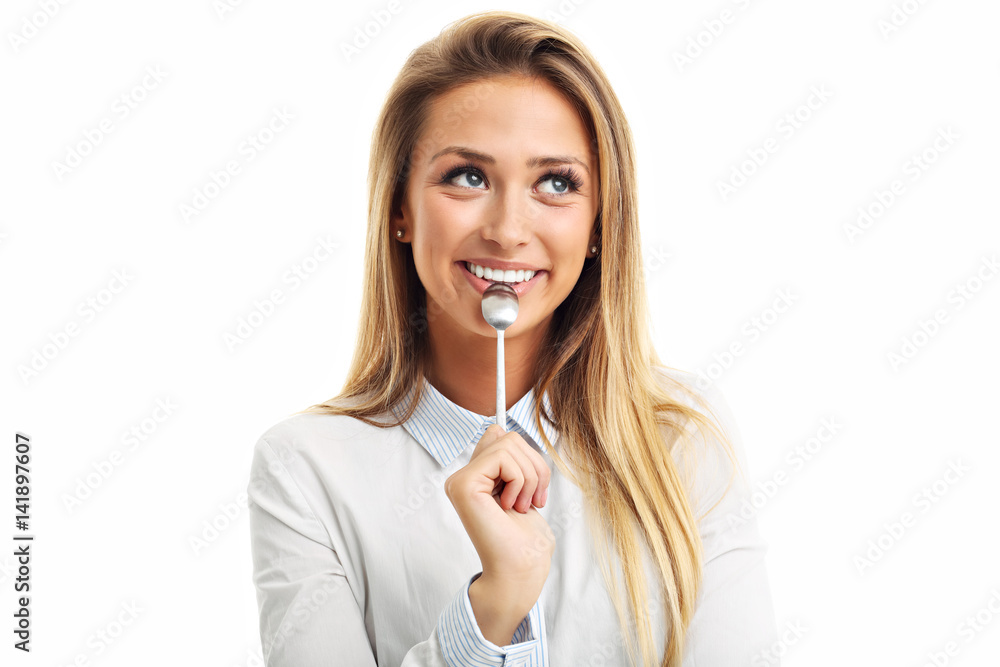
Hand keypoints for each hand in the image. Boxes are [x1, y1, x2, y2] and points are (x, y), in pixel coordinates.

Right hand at [444, 424, 555, 594]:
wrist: (520, 571)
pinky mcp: (464, 485)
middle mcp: (462, 478)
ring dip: (530, 477)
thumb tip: (496, 429)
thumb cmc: (526, 540)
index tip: (534, 490)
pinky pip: (503, 457)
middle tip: (532, 501)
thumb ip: (508, 461)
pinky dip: (520, 480)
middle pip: (507, 437)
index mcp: (475, 479)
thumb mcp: (524, 489)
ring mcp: (460, 481)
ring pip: (508, 443)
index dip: (527, 458)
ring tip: (522, 506)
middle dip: (534, 467)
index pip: (501, 437)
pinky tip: (511, 506)